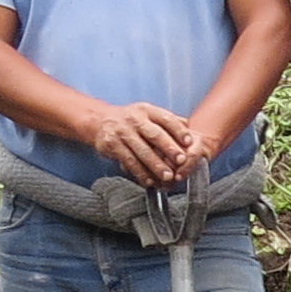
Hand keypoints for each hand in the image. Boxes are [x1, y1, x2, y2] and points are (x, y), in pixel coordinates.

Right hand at [78, 98, 196, 186]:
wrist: (100, 121)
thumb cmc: (131, 121)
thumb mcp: (149, 115)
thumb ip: (168, 122)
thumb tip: (190, 127)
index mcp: (147, 110)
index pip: (166, 118)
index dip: (178, 130)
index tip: (189, 141)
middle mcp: (135, 119)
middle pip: (154, 134)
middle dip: (169, 148)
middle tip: (181, 161)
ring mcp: (122, 132)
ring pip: (141, 151)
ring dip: (155, 165)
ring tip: (167, 176)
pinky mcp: (112, 145)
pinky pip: (128, 161)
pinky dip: (140, 172)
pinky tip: (149, 181)